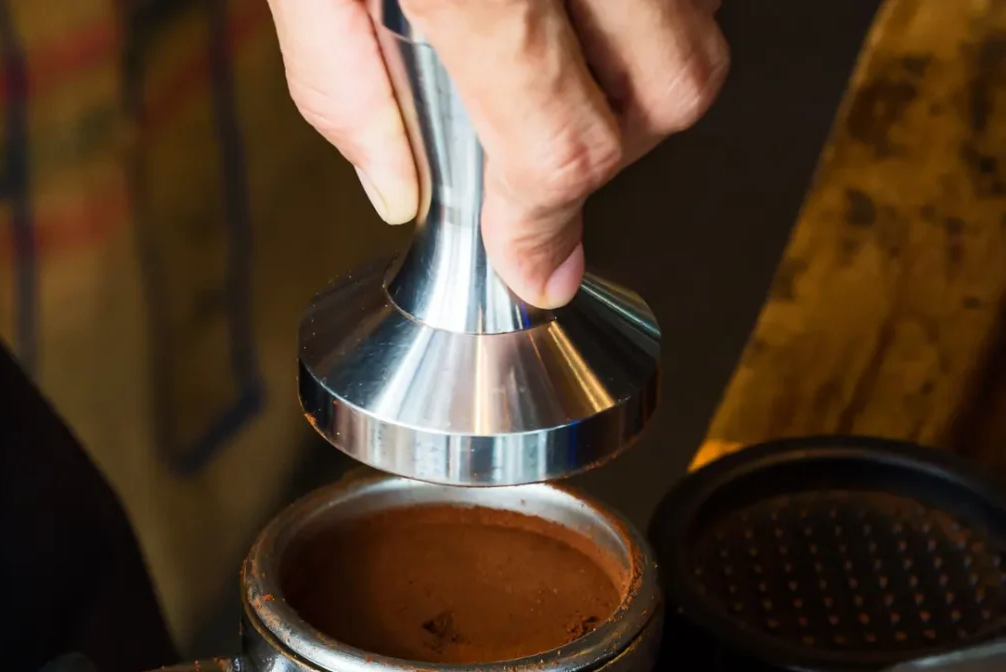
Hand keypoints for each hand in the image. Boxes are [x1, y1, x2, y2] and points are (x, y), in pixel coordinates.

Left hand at [268, 0, 728, 307]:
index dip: (548, 232)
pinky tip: (582, 0)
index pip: (558, 144)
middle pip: (668, 92)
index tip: (538, 274)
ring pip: (698, 23)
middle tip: (538, 152)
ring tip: (549, 53)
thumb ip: (342, 75)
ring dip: (639, 72)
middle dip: (615, 151)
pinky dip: (653, 6)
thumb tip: (394, 185)